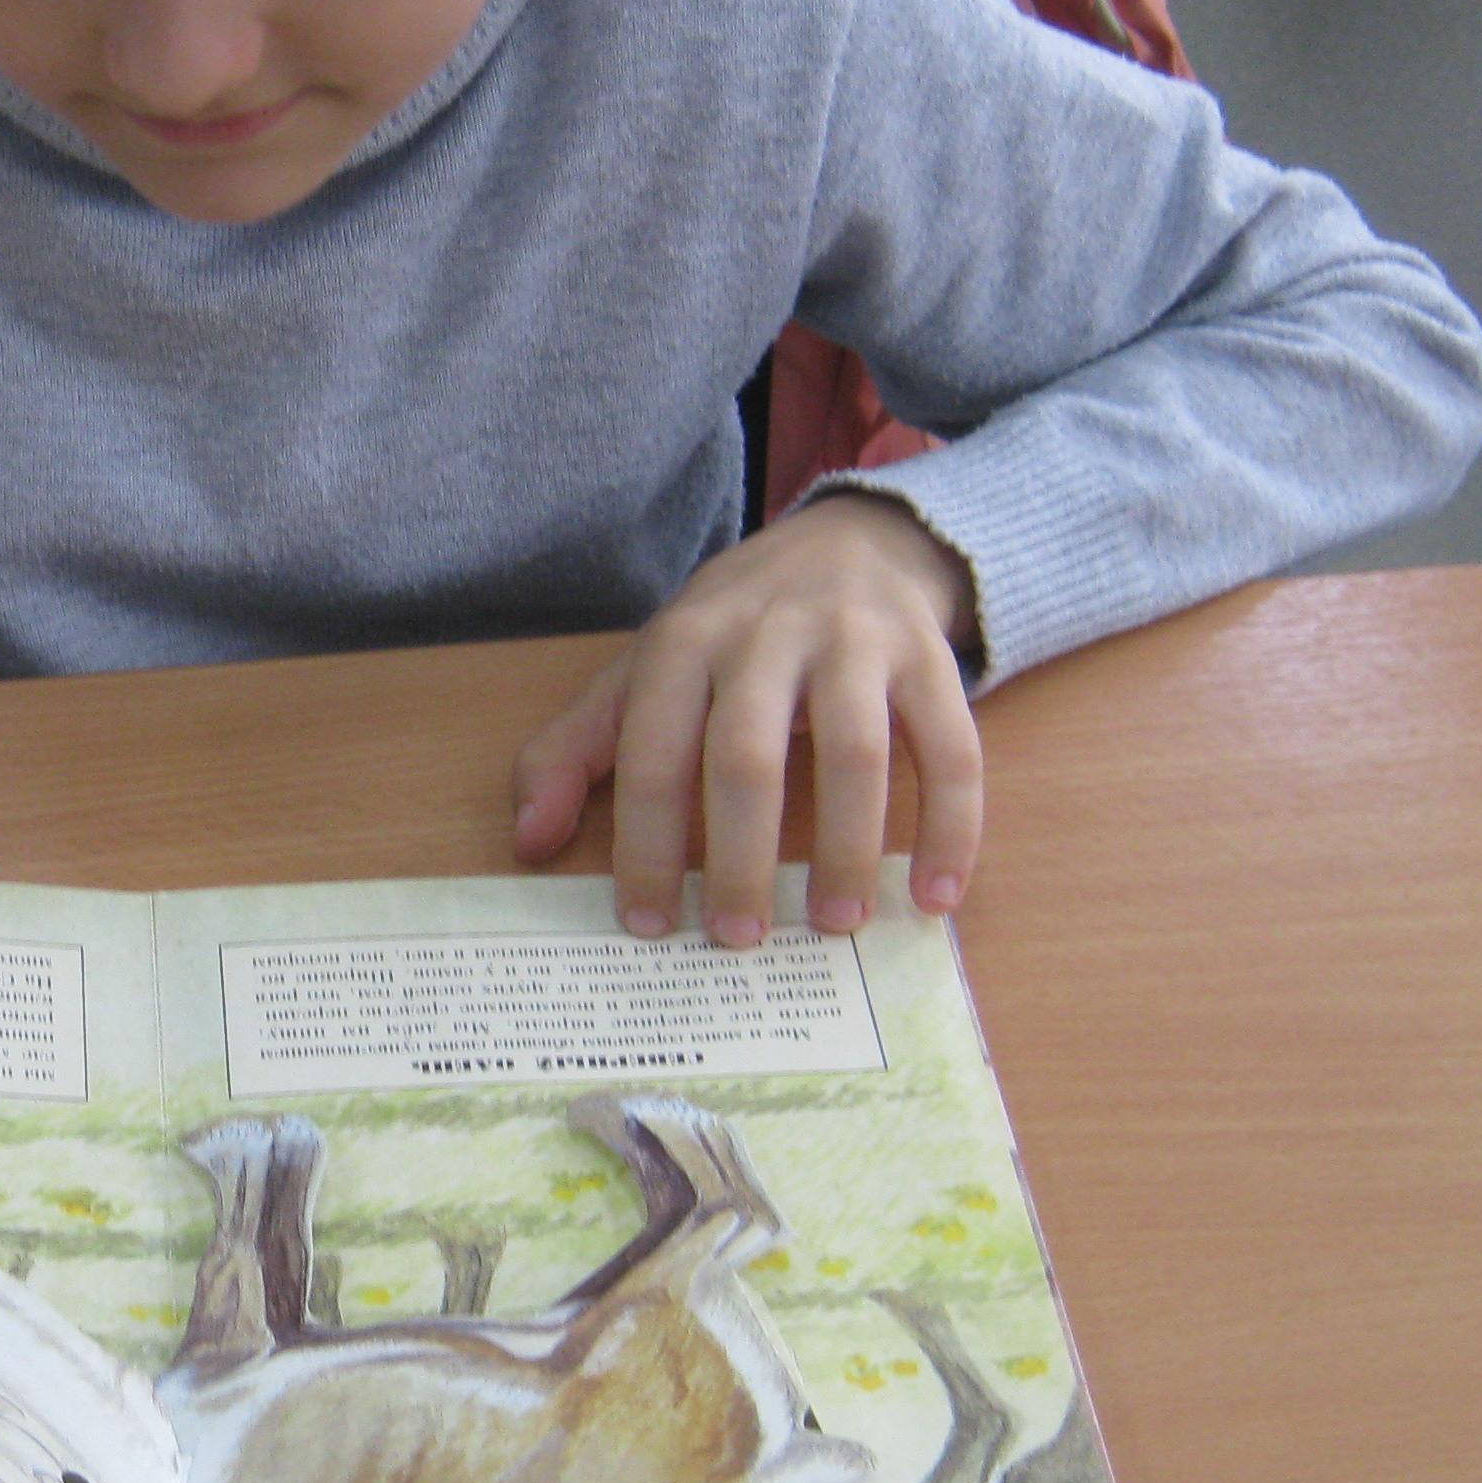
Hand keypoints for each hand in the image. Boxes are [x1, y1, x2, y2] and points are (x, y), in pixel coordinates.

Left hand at [510, 494, 981, 945]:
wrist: (848, 542)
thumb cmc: (730, 635)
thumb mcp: (642, 674)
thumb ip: (576, 749)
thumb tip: (529, 841)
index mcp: (682, 644)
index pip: (652, 756)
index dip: (645, 847)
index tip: (650, 925)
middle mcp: (767, 636)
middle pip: (747, 758)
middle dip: (740, 860)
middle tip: (737, 940)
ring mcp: (857, 644)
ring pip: (856, 755)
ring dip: (848, 851)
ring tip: (836, 927)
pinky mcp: (931, 659)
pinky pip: (951, 750)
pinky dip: (952, 829)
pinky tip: (935, 897)